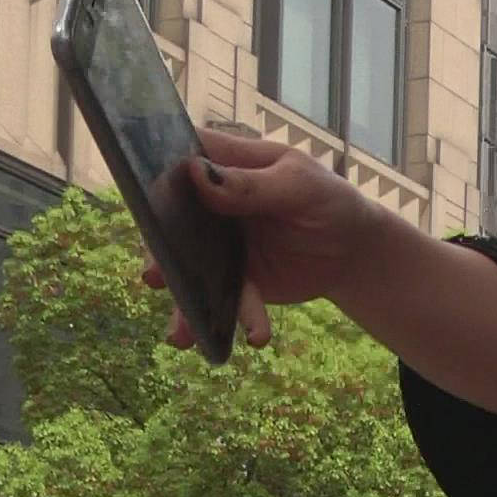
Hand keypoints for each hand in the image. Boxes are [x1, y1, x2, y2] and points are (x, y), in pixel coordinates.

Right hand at [144, 127, 389, 348]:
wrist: (353, 251)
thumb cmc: (328, 201)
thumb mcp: (298, 186)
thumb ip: (251, 184)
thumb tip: (198, 174)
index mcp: (224, 165)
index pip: (179, 158)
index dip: (157, 174)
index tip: (143, 198)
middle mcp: (211, 204)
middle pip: (172, 221)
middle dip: (161, 251)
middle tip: (153, 276)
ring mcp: (219, 245)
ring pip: (192, 270)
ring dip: (186, 302)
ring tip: (181, 333)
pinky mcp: (236, 280)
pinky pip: (230, 301)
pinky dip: (239, 320)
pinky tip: (255, 338)